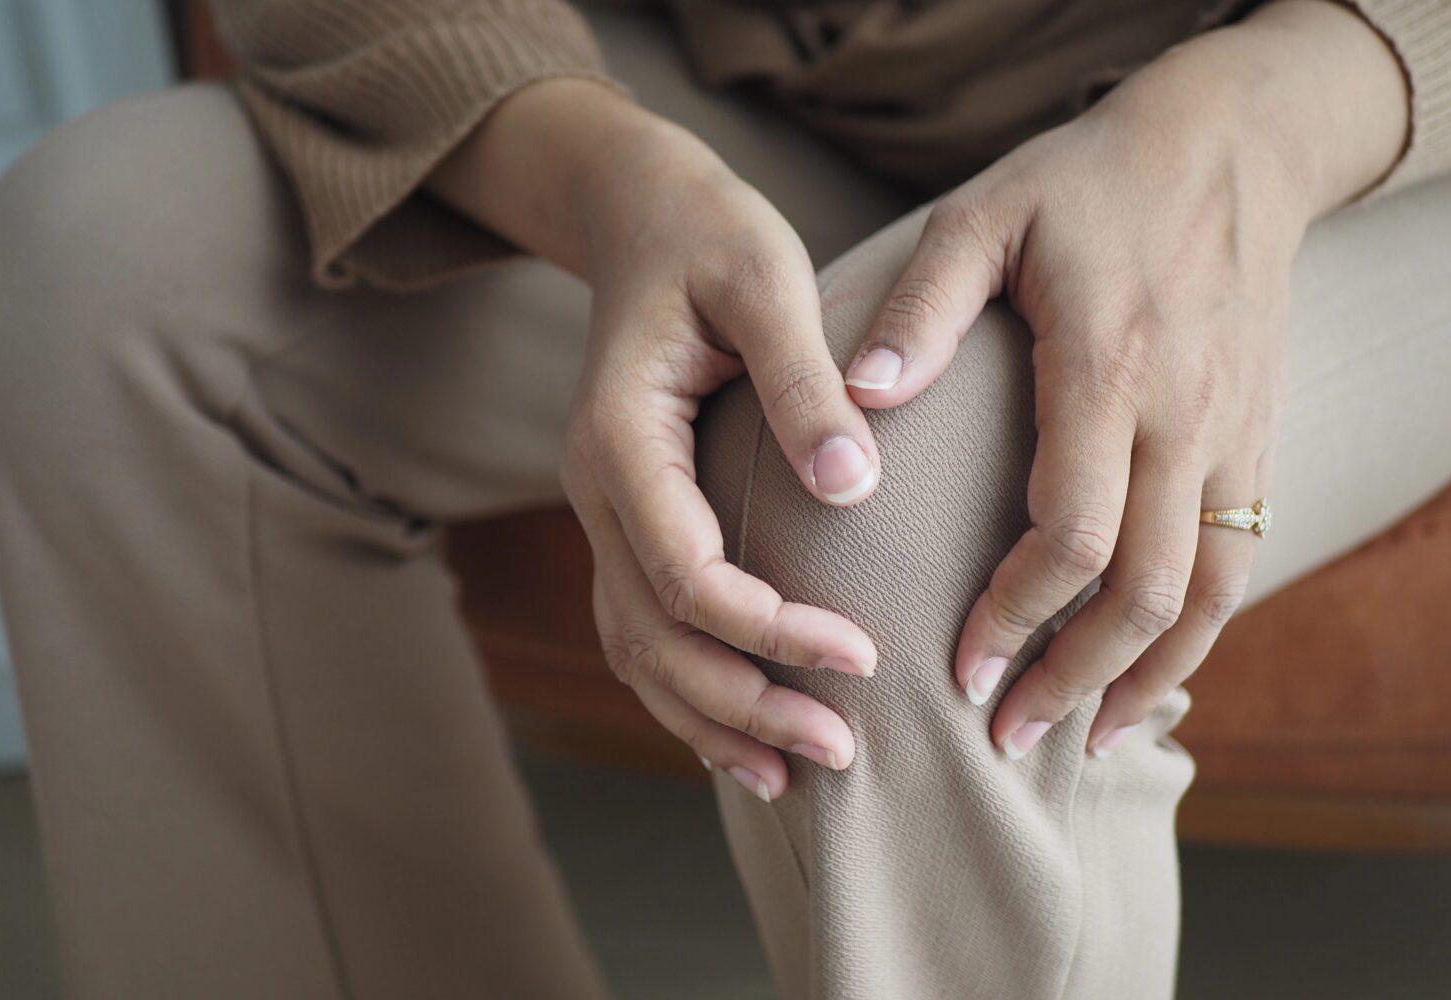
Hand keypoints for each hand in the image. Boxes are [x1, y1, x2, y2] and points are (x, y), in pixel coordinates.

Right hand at [431, 80, 883, 798]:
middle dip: (742, 702)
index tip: (862, 656)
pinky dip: (688, 690)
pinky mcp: (633, 520)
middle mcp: (595, 490)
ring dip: (710, 717)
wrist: (642, 217)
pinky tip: (745, 733)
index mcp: (619, 438)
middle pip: (651, 635)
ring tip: (794, 773)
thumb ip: (803, 384)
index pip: (684, 572)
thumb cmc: (709, 238)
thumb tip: (854, 493)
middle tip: (841, 749)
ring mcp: (605, 512)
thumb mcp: (765, 282)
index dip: (767, 629)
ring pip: (636, 649)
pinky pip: (644, 627)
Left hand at [839, 1, 1408, 758]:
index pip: (1070, 531)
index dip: (1016, 615)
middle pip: (1145, 588)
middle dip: (1074, 676)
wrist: (1228, 145)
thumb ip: (920, 311)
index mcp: (1106, 367)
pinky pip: (1241, 559)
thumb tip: (855, 400)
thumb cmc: (1088, 181)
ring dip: (1147, 676)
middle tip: (1005, 734)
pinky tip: (1153, 674)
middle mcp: (1182, 415)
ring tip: (1087, 740)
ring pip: (1207, 592)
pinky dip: (1200, 632)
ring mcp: (1231, 432)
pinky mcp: (1254, 437)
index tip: (959, 667)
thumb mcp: (985, 216)